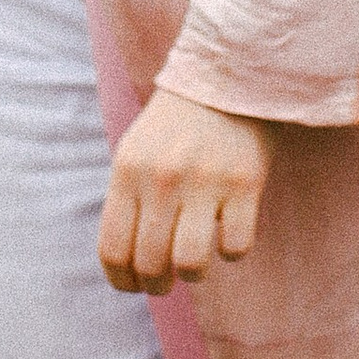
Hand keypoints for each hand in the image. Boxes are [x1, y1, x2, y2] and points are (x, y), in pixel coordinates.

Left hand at [98, 88, 270, 294]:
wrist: (228, 72)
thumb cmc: (177, 124)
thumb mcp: (136, 152)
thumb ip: (127, 201)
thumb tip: (126, 268)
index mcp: (128, 170)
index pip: (113, 250)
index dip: (122, 282)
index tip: (135, 286)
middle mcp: (162, 177)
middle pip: (150, 264)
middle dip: (157, 285)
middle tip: (167, 281)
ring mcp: (205, 179)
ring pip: (190, 263)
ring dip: (193, 274)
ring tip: (196, 261)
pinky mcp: (246, 181)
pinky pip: (236, 247)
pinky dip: (233, 251)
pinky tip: (230, 231)